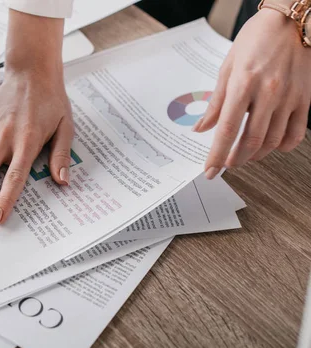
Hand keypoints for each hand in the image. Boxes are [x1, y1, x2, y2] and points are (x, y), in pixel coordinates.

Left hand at [194, 9, 310, 178]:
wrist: (291, 21)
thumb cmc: (255, 40)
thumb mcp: (227, 68)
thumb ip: (216, 102)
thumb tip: (202, 128)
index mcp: (243, 84)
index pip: (228, 130)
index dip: (217, 155)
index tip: (210, 171)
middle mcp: (268, 93)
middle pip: (251, 140)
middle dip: (236, 159)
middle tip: (226, 164)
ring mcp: (289, 97)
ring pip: (273, 141)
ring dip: (256, 155)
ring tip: (245, 156)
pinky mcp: (306, 98)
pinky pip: (296, 133)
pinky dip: (283, 146)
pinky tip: (272, 146)